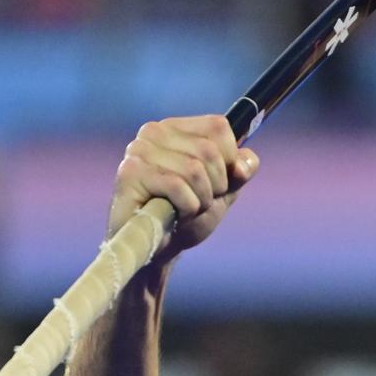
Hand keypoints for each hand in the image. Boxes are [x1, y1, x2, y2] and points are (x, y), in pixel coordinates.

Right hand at [109, 115, 259, 260]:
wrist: (157, 249)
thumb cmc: (186, 216)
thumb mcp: (223, 191)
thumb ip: (240, 172)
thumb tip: (245, 163)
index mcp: (175, 128)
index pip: (218, 127)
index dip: (229, 159)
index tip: (217, 182)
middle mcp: (154, 132)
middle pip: (209, 151)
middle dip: (216, 185)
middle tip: (199, 202)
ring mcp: (139, 151)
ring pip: (195, 170)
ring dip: (201, 200)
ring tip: (186, 209)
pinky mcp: (130, 173)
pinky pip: (177, 186)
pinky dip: (187, 207)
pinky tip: (174, 214)